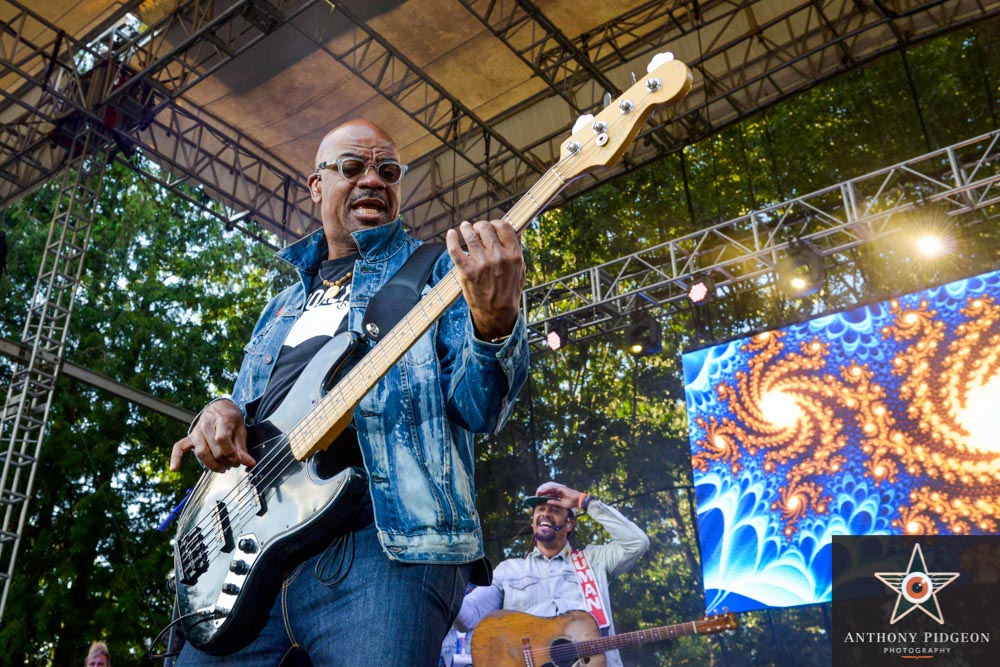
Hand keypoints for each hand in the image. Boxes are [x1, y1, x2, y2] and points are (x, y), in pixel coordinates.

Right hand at [169, 399, 254, 472]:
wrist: (219, 407)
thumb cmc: (231, 420)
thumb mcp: (241, 430)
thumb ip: (242, 448)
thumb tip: (249, 463)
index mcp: (222, 420)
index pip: (222, 439)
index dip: (230, 453)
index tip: (237, 460)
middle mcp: (206, 424)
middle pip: (213, 449)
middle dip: (225, 461)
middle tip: (234, 464)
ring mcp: (196, 431)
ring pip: (201, 452)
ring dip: (212, 465)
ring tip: (223, 469)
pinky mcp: (190, 437)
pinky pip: (179, 447)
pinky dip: (176, 458)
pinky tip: (174, 469)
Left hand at [446, 219, 524, 340]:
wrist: (497, 312)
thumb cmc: (509, 289)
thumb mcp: (520, 269)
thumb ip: (516, 248)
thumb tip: (516, 228)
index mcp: (513, 255)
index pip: (503, 226)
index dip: (496, 223)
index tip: (491, 226)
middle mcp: (498, 257)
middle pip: (486, 228)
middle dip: (480, 226)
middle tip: (476, 228)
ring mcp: (482, 264)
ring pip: (470, 235)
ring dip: (466, 228)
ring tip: (464, 227)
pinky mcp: (467, 272)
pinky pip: (455, 250)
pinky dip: (451, 239)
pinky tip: (451, 234)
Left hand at [535, 481, 584, 509]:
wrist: (578, 501)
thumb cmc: (572, 503)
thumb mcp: (562, 504)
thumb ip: (555, 502)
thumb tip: (548, 501)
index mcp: (560, 495)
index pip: (551, 495)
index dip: (546, 496)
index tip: (540, 498)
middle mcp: (559, 491)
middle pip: (550, 491)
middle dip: (544, 492)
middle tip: (537, 494)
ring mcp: (561, 489)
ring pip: (551, 489)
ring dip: (545, 490)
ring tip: (539, 492)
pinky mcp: (562, 488)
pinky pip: (554, 488)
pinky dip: (549, 489)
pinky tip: (544, 490)